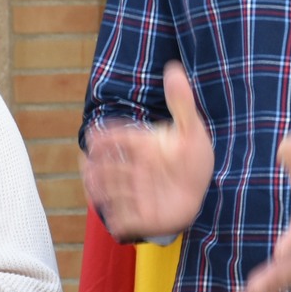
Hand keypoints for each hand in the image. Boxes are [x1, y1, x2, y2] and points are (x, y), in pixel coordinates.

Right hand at [81, 60, 213, 240]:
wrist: (203, 189)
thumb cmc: (193, 157)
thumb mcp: (192, 129)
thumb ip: (181, 101)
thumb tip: (174, 68)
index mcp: (143, 147)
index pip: (120, 139)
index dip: (106, 138)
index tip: (94, 136)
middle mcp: (136, 168)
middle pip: (111, 167)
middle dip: (98, 168)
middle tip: (87, 167)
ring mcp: (137, 191)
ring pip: (114, 191)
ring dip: (102, 192)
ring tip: (94, 193)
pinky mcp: (142, 213)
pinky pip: (126, 218)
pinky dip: (120, 220)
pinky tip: (117, 224)